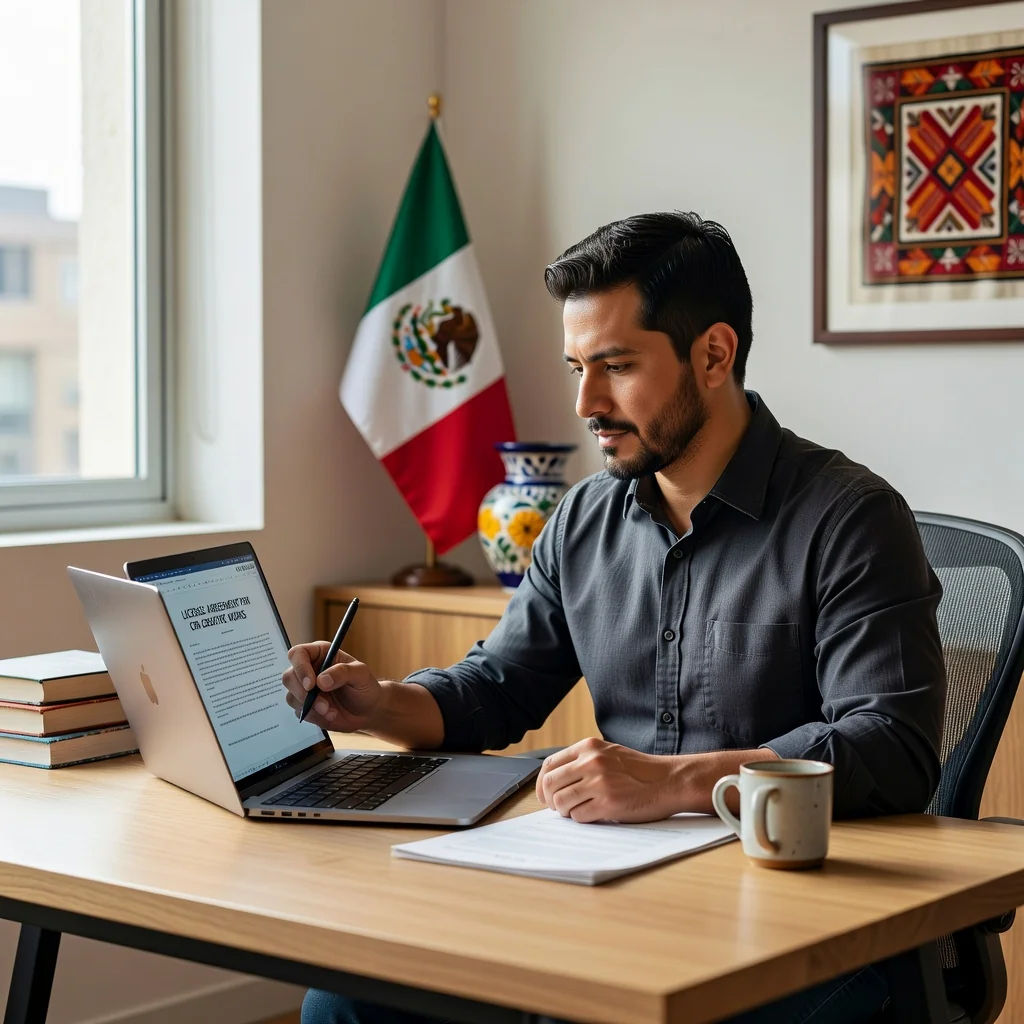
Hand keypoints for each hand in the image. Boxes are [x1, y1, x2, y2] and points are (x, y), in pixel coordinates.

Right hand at [282, 641, 383, 731]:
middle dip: (303, 693)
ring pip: (291, 696)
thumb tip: (321, 680)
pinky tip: (331, 715)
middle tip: (323, 704)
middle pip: (289, 677)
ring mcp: (305, 689)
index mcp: (320, 654)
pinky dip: (315, 716)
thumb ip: (343, 672)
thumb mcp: (361, 674)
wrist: (368, 710)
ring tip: (331, 711)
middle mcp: (309, 669)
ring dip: (311, 707)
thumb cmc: (365, 686)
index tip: (311, 684)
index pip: (298, 654)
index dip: (300, 668)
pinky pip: (300, 712)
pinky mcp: (305, 706)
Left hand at [534, 737, 682, 822]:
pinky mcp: (608, 803)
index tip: (544, 794)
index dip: (542, 783)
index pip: (549, 765)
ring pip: (561, 802)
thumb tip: (554, 781)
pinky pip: (579, 816)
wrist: (668, 780)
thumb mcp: (608, 753)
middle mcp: (591, 762)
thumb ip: (583, 761)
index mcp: (588, 747)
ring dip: (566, 811)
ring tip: (578, 810)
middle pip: (550, 784)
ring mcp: (598, 782)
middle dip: (549, 800)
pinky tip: (593, 814)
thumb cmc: (640, 770)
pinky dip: (582, 818)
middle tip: (558, 807)